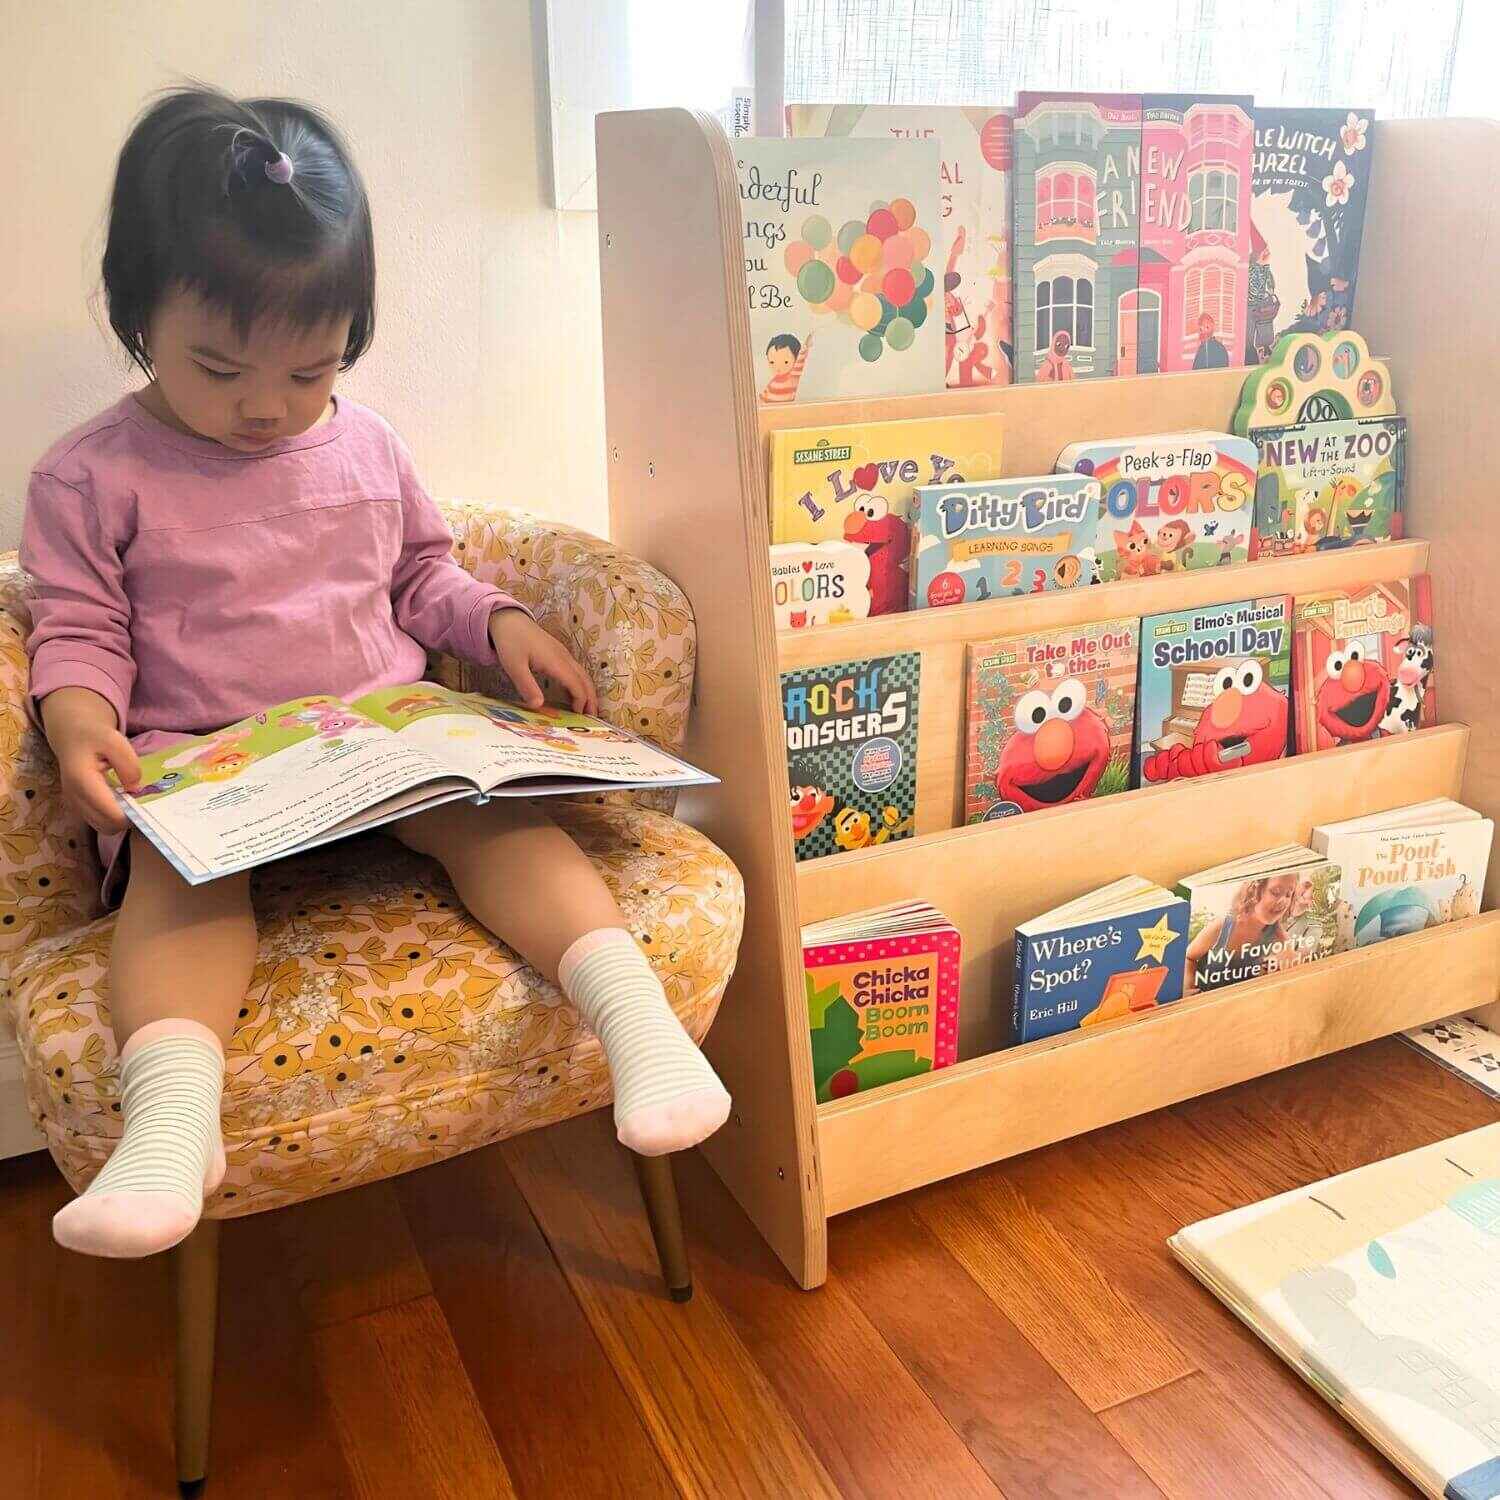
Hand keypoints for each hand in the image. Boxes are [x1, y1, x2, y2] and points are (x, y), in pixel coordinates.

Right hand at [40, 686, 140, 834]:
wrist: (72, 736)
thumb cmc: (95, 737)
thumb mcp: (115, 741)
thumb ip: (128, 765)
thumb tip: (135, 789)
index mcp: (82, 782)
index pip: (111, 815)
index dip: (132, 814)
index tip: (146, 802)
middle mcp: (74, 798)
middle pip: (108, 826)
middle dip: (128, 819)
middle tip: (141, 801)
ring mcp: (74, 805)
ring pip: (103, 827)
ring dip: (120, 819)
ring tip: (131, 799)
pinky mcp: (78, 807)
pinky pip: (98, 821)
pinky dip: (112, 816)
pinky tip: (121, 800)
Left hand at [488, 608, 597, 715]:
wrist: (509, 620)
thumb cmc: (510, 642)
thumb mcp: (514, 666)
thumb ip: (527, 686)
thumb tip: (539, 706)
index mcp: (556, 662)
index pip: (576, 684)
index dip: (580, 701)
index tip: (578, 716)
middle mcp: (564, 657)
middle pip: (585, 680)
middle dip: (591, 699)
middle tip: (593, 717)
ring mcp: (563, 654)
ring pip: (583, 674)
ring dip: (588, 691)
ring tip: (588, 708)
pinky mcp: (559, 653)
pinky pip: (576, 670)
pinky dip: (581, 684)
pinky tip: (575, 693)